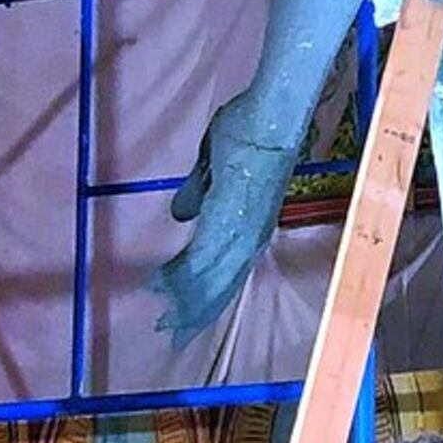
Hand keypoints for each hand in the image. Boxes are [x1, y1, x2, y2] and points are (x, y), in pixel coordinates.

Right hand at [154, 101, 296, 338]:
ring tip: (171, 318)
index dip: (206, 289)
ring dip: (194, 296)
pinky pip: (211, 249)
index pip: (226, 265)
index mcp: (248, 219)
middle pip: (223, 278)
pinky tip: (175, 286)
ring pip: (217, 272)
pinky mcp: (234, 211)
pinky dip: (193, 270)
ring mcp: (244, 223)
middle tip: (173, 331)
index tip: (183, 310)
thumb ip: (199, 190)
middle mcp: (250, 229)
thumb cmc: (248, 128)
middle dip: (198, 306)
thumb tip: (181, 214)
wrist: (270, 111)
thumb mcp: (214, 162)